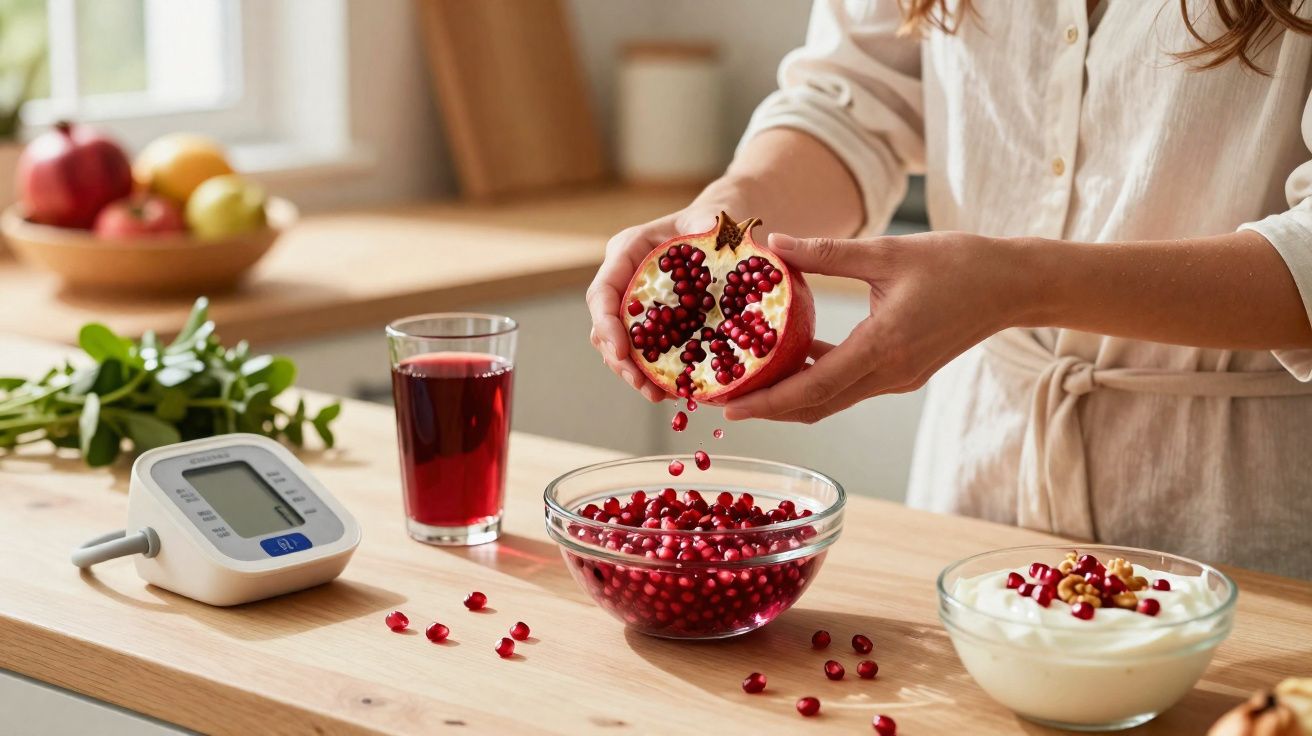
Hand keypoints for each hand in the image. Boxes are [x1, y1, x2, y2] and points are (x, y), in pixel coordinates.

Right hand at [587, 203, 739, 402]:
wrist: (720, 228)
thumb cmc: (715, 221)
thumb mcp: (715, 221)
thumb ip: (716, 233)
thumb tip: (740, 252)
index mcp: (628, 250)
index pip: (603, 291)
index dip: (607, 324)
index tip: (622, 351)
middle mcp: (623, 277)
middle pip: (604, 325)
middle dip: (619, 359)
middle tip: (643, 385)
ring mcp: (633, 302)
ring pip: (617, 343)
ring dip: (632, 372)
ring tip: (657, 394)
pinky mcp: (649, 321)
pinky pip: (641, 349)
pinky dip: (651, 371)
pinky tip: (673, 389)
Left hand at [723, 231, 1027, 422]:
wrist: (1014, 284)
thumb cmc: (960, 263)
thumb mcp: (888, 252)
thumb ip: (827, 253)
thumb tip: (775, 244)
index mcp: (883, 348)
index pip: (812, 390)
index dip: (767, 402)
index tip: (730, 407)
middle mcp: (889, 374)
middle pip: (816, 406)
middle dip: (768, 408)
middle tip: (724, 401)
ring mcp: (898, 378)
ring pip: (832, 399)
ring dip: (790, 397)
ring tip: (748, 382)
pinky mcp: (903, 372)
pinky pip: (850, 385)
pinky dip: (817, 380)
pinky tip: (791, 358)